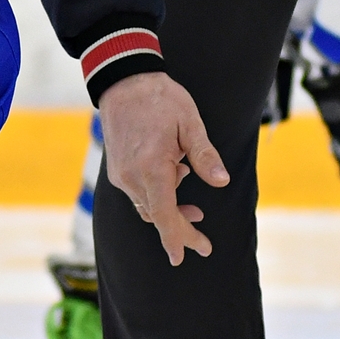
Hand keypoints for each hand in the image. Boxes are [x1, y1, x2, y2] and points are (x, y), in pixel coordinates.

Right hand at [97, 71, 227, 265]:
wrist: (123, 81)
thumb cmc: (160, 99)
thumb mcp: (190, 123)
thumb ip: (205, 156)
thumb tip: (222, 182)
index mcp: (152, 167)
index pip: (164, 215)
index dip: (175, 238)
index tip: (181, 257)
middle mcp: (132, 176)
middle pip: (157, 216)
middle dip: (180, 231)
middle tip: (204, 244)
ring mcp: (121, 175)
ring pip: (148, 207)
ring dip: (170, 213)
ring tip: (196, 210)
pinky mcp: (117, 170)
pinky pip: (139, 194)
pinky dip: (158, 197)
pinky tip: (175, 180)